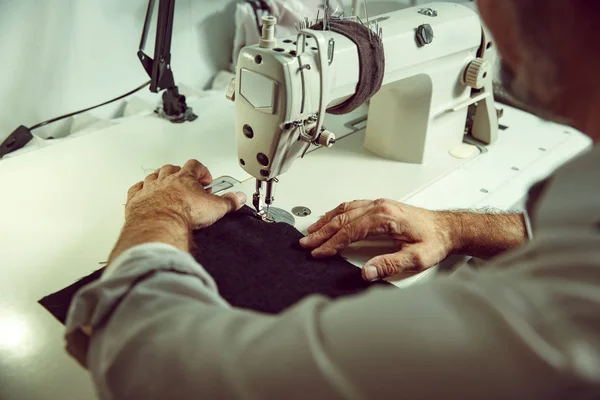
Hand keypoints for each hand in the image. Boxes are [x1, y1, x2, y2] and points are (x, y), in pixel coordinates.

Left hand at [126, 159, 246, 229]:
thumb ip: (229, 202)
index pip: (194, 165)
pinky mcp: (137, 201)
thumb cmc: (183, 213)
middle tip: (186, 180)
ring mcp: (149, 189)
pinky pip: (136, 189)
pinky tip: (143, 192)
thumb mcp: (215, 208)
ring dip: (159, 178)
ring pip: (153, 176)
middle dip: (179, 172)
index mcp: (185, 178)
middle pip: (171, 168)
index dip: (201, 170)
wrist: (159, 223)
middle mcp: (165, 180)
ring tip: (165, 183)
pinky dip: (140, 189)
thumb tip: (239, 198)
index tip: (205, 178)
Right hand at [299, 199, 453, 280]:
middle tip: (306, 244)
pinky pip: (352, 206)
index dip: (332, 243)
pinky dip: (336, 213)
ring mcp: (379, 204)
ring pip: (345, 210)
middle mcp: (379, 207)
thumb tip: (366, 272)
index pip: (350, 231)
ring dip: (326, 221)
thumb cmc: (434, 241)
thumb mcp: (416, 259)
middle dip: (322, 232)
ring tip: (311, 232)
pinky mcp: (380, 206)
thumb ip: (390, 265)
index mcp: (385, 217)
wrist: (448, 229)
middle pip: (343, 219)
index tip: (318, 253)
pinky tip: (330, 218)